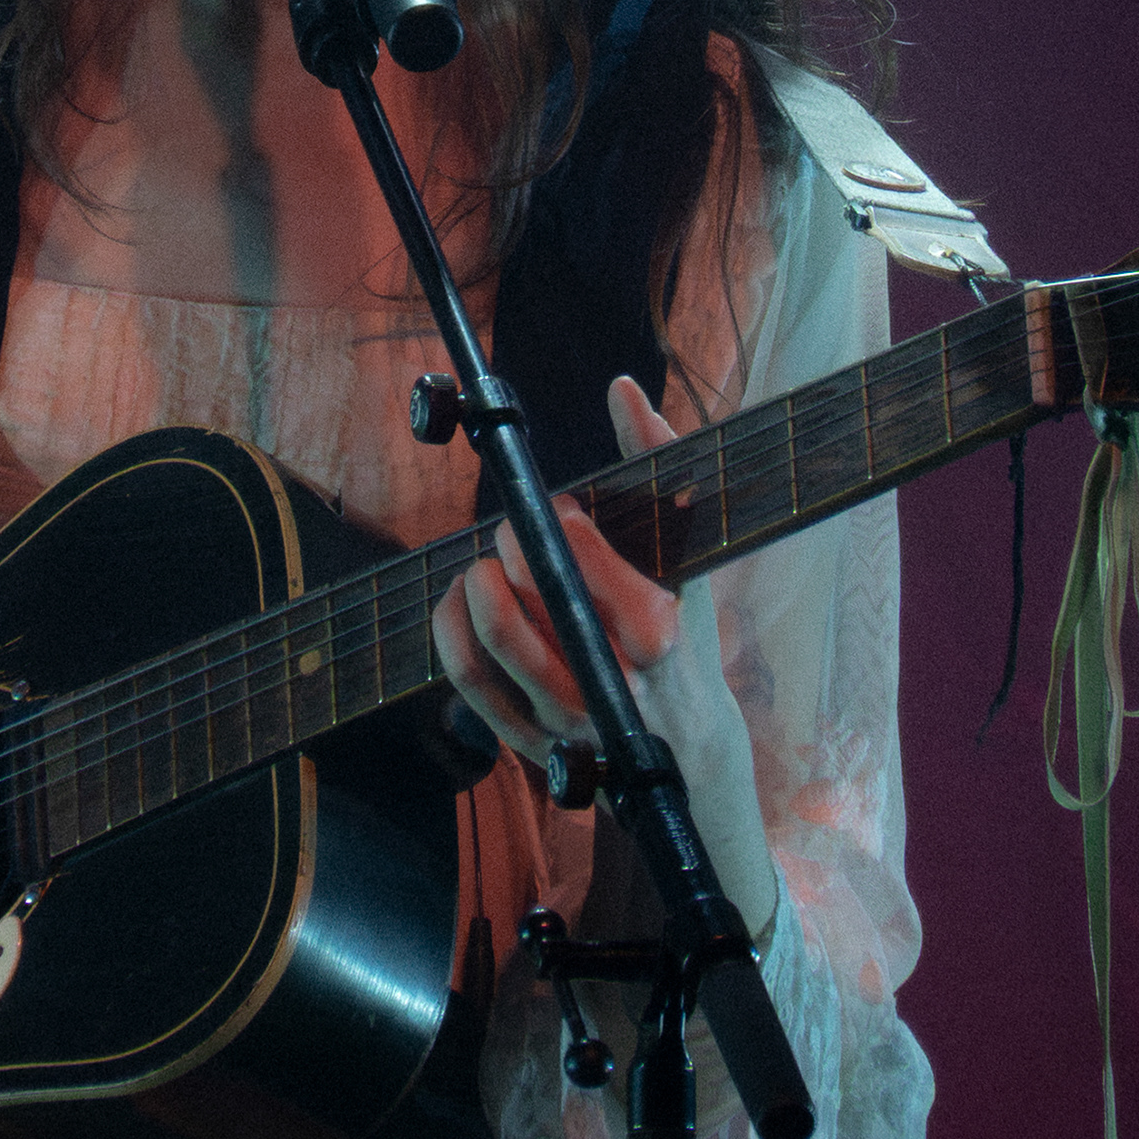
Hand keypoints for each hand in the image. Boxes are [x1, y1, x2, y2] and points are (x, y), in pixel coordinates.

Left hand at [430, 375, 779, 949]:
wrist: (685, 750)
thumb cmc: (683, 634)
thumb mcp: (687, 556)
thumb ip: (657, 466)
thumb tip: (623, 389)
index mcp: (661, 633)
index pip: (598, 571)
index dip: (567, 528)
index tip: (559, 506)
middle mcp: (614, 685)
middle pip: (539, 604)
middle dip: (516, 548)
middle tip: (514, 527)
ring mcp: (568, 719)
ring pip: (497, 644)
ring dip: (476, 588)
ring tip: (485, 562)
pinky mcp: (530, 742)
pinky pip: (470, 683)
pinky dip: (451, 632)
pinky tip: (459, 599)